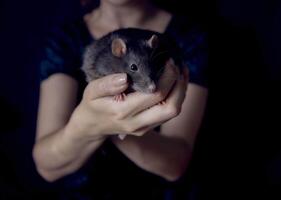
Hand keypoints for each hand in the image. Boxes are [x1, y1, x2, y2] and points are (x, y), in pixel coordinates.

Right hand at [67, 59, 182, 140]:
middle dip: (180, 85)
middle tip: (178, 66)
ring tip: (180, 71)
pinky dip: (176, 97)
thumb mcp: (91, 91)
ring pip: (173, 111)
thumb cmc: (92, 104)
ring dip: (181, 91)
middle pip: (171, 108)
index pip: (155, 95)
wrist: (91, 126)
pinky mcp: (148, 128)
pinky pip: (168, 113)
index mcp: (123, 112)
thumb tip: (125, 78)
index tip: (169, 61)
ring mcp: (144, 128)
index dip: (167, 77)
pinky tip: (175, 82)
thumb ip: (106, 84)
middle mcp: (137, 123)